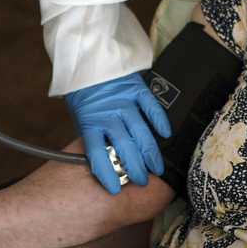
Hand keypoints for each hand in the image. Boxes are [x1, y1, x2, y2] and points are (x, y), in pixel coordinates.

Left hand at [65, 72, 170, 194]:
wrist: (86, 58)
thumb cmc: (82, 91)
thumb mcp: (80, 116)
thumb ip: (93, 134)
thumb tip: (105, 158)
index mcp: (90, 123)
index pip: (97, 155)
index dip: (107, 174)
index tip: (115, 189)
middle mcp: (108, 115)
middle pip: (124, 148)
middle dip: (135, 169)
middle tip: (142, 181)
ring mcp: (124, 102)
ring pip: (141, 133)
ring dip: (150, 153)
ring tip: (157, 168)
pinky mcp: (137, 90)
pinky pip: (151, 108)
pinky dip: (159, 122)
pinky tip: (166, 135)